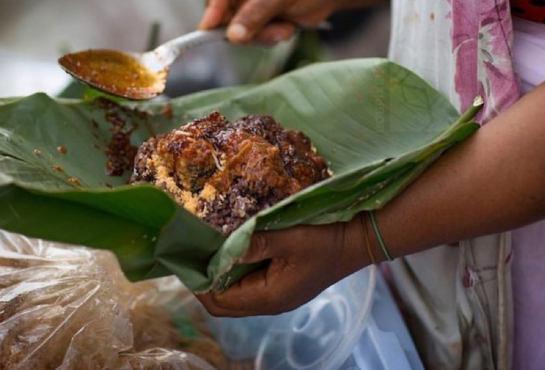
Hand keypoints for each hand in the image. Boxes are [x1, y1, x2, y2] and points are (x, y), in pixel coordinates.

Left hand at [196, 220, 368, 316]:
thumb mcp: (290, 238)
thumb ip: (255, 244)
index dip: (199, 284)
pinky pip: (250, 287)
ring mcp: (277, 297)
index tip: (186, 260)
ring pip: (236, 296)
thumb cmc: (325, 240)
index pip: (220, 301)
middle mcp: (270, 303)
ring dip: (220, 278)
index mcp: (269, 297)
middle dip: (205, 284)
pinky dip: (236, 274)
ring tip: (208, 252)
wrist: (358, 241)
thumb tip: (222, 249)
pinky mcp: (283, 287)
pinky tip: (233, 252)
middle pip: (224, 305)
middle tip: (193, 256)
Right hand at [198, 0, 341, 44]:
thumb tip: (232, 36)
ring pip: (239, 28)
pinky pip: (253, 35)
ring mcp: (251, 0)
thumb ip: (255, 14)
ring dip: (261, 34)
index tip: (210, 30)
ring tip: (285, 29)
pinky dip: (269, 37)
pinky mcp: (261, 16)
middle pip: (224, 12)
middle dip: (245, 27)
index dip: (212, 8)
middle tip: (264, 34)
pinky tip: (287, 29)